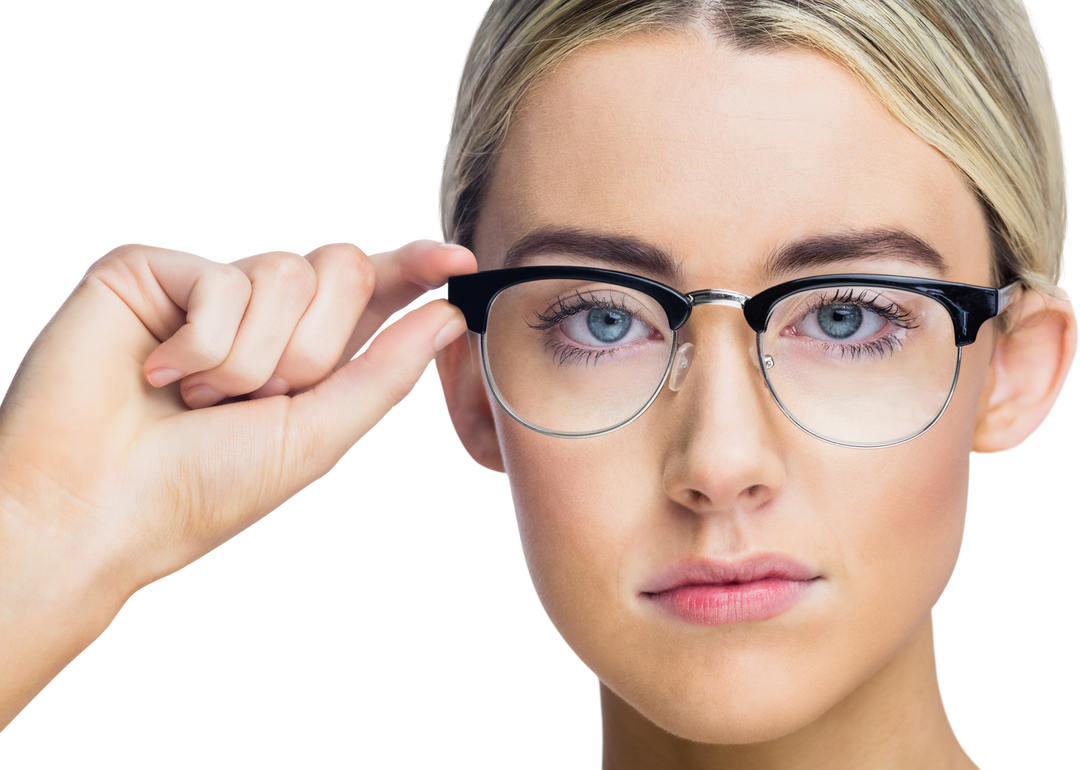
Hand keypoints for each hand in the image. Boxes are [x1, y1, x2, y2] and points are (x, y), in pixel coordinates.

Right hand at [0, 238, 474, 727]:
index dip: (414, 269)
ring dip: (251, 357)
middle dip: (316, 347)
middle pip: (341, 268)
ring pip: (285, 271)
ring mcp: (204, 286)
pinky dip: (202, 343)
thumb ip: (386, 370)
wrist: (94, 507)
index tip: (458, 260)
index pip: (370, 292)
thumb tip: (448, 313)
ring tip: (200, 398)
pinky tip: (158, 372)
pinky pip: (220, 277)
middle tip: (258, 400)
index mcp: (303, 352)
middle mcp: (260, 314)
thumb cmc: (204, 489)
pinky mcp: (149, 268)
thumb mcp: (319, 435)